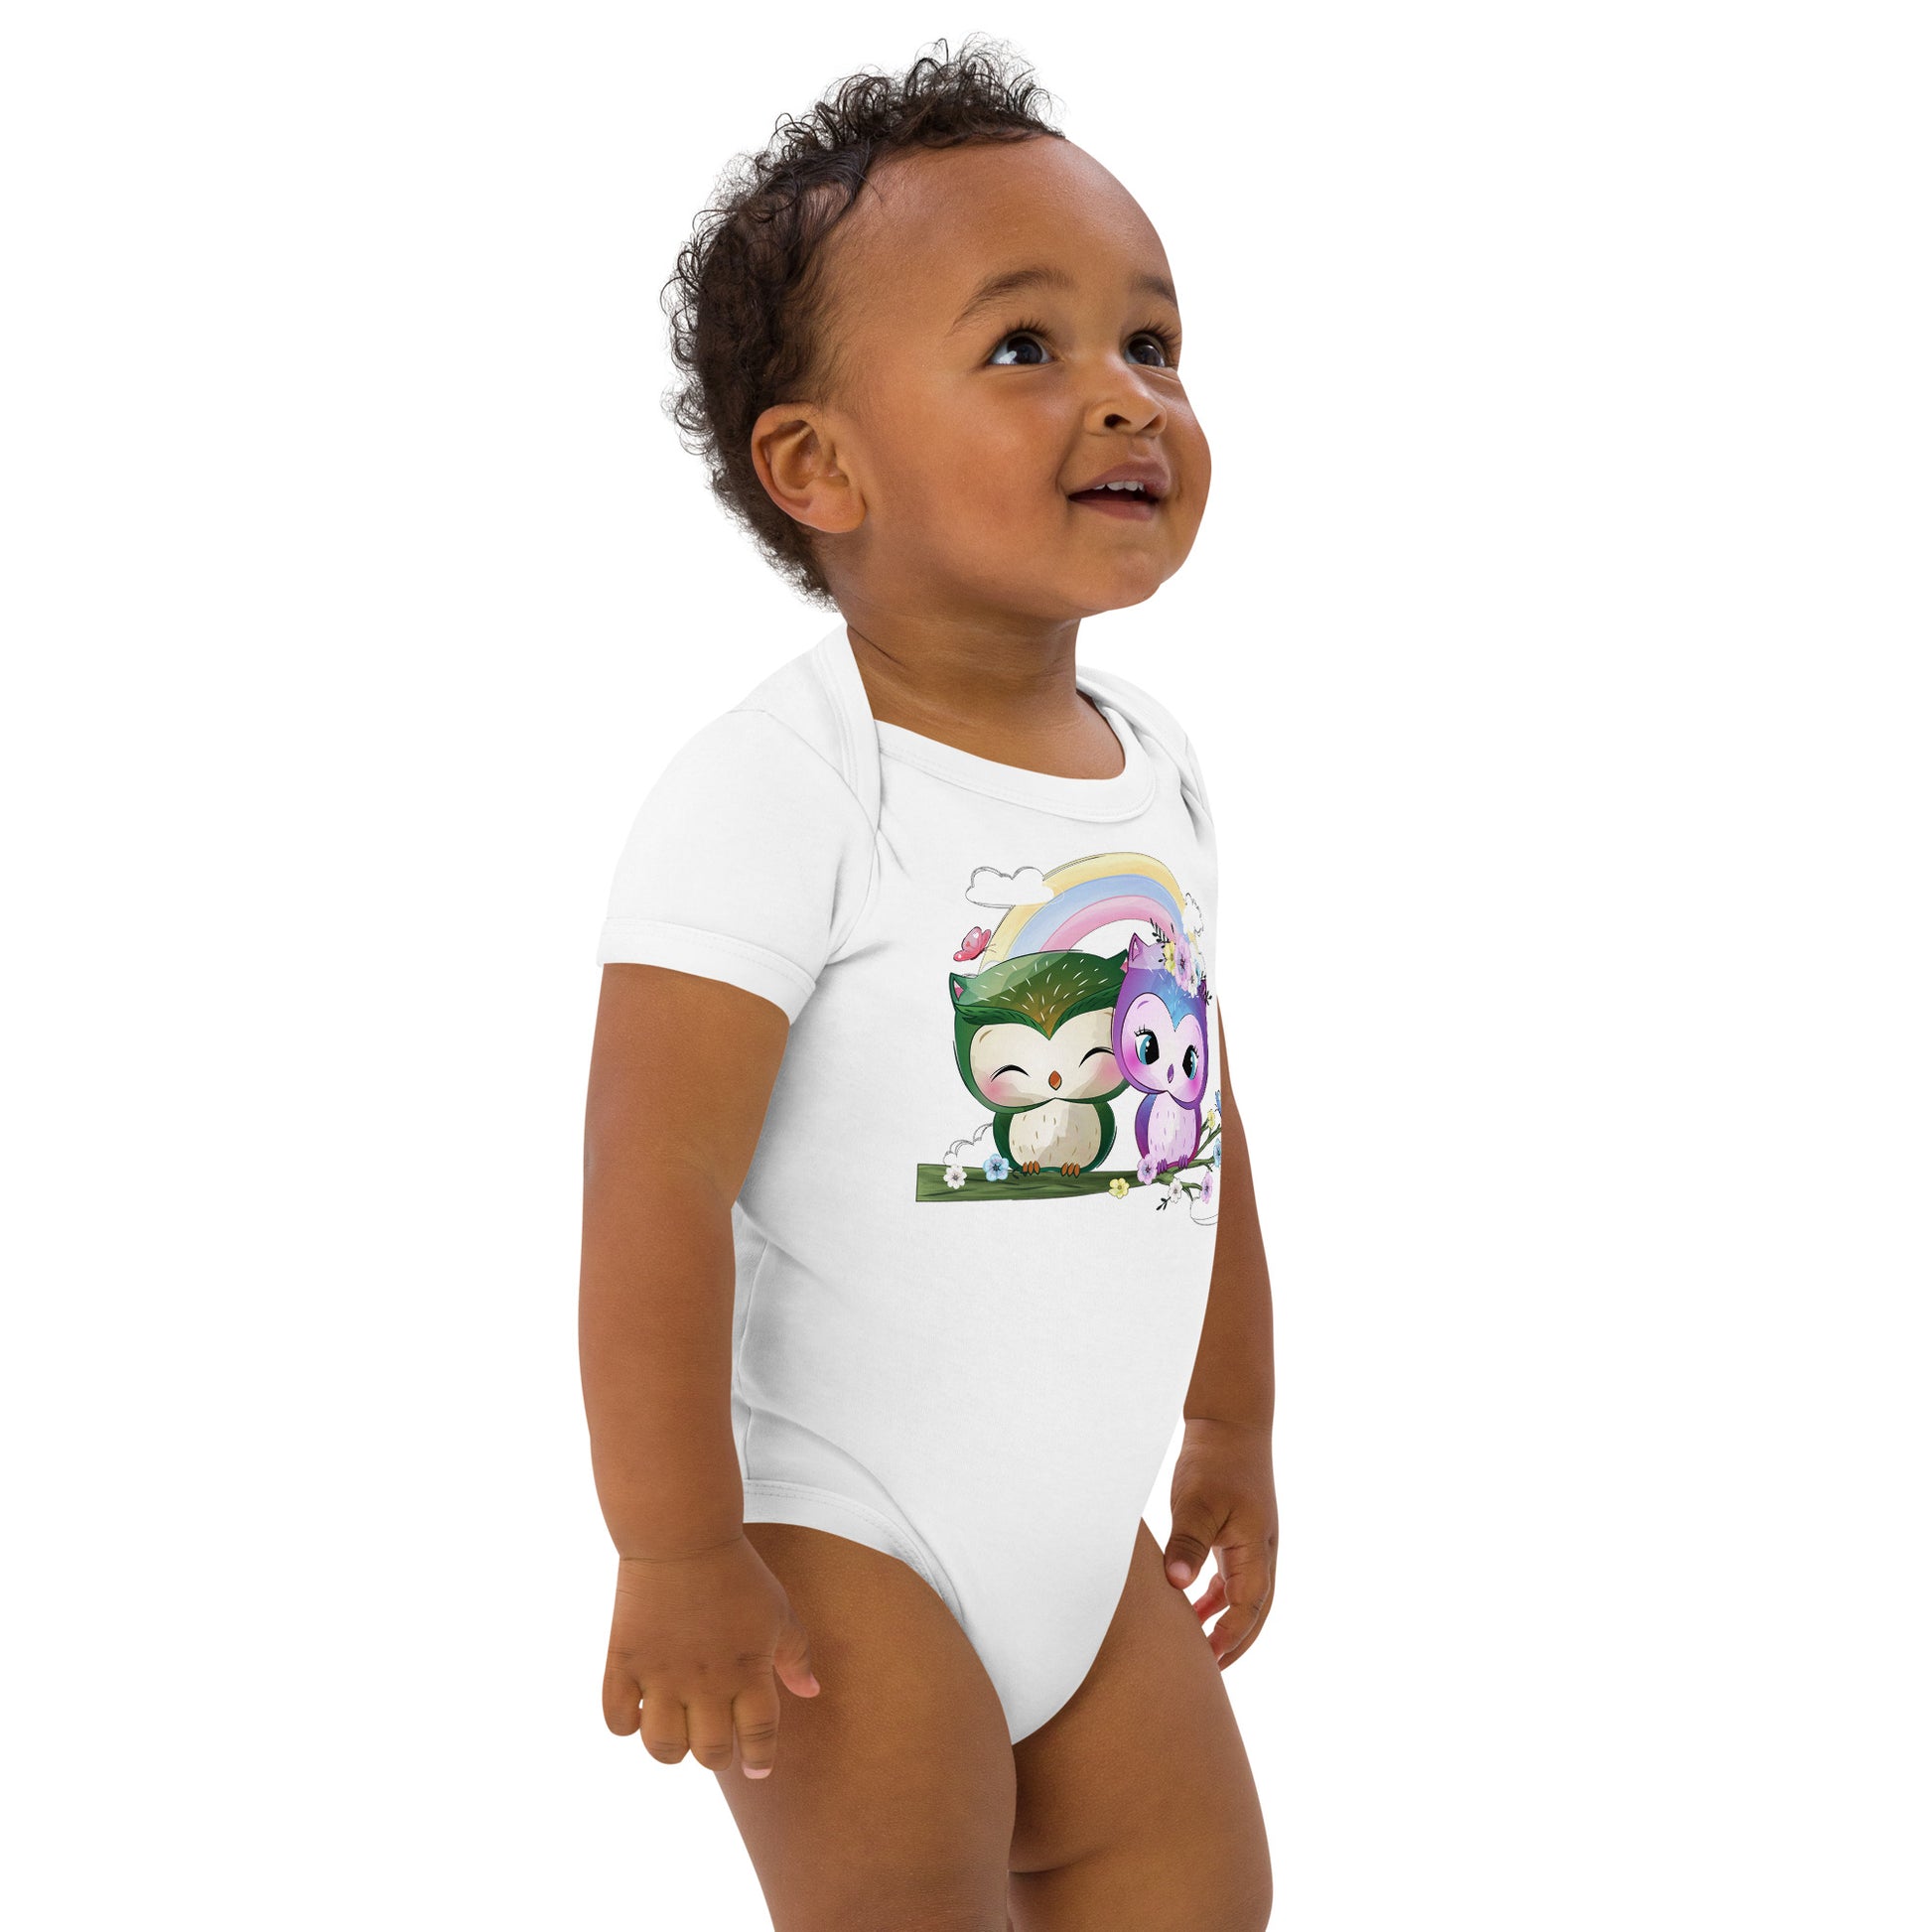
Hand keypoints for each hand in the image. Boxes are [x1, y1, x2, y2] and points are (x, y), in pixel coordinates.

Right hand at [602, 1533, 820, 1777]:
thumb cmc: (737, 1573)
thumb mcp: (779, 1611)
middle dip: (716, 1755)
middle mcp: (706, 1683)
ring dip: (671, 1748)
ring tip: (676, 1729)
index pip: (758, 1738)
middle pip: (710, 1753)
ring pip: (663, 1749)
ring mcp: (661, 1675)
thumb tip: (811, 1694)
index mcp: (749, 1672)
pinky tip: (639, 1709)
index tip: (756, 1768)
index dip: (759, 1759)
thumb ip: (796, 1657)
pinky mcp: (625, 1663)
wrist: (682, 1536)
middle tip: (713, 1739)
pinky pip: (617, 1721)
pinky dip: (626, 1725)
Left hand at [1162, 1417, 1277, 1667]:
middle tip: (1208, 1673)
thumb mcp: (1197, 1503)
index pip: (1247, 1608)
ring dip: (1226, 1623)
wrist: (1230, 1422)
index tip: (1207, 1663)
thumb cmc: (1214, 1460)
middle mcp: (1261, 1552)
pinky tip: (1195, 1608)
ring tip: (1199, 1649)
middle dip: (1235, 1642)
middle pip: (1255, 1612)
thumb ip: (1188, 1544)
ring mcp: (1253, 1543)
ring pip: (1245, 1597)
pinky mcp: (1239, 1533)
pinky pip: (1233, 1578)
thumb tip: (1177, 1587)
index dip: (1229, 1638)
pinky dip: (1218, 1598)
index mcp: (1256, 1550)